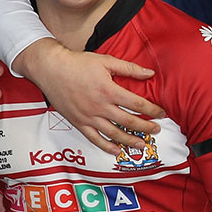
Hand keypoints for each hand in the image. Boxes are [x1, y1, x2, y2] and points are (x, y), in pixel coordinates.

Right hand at [14, 39, 163, 153]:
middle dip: (146, 127)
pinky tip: (116, 150)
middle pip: (129, 122)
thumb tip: (150, 73)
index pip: (137, 104)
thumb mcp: (105, 61)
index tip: (161, 113)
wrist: (50, 69)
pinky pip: (94, 138)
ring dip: (130, 140)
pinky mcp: (78, 122)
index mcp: (108, 90)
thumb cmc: (76, 63)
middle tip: (156, 130)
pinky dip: (106, 146)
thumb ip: (129, 68)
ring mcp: (88, 116)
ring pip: (114, 133)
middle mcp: (100, 106)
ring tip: (142, 144)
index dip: (153, 110)